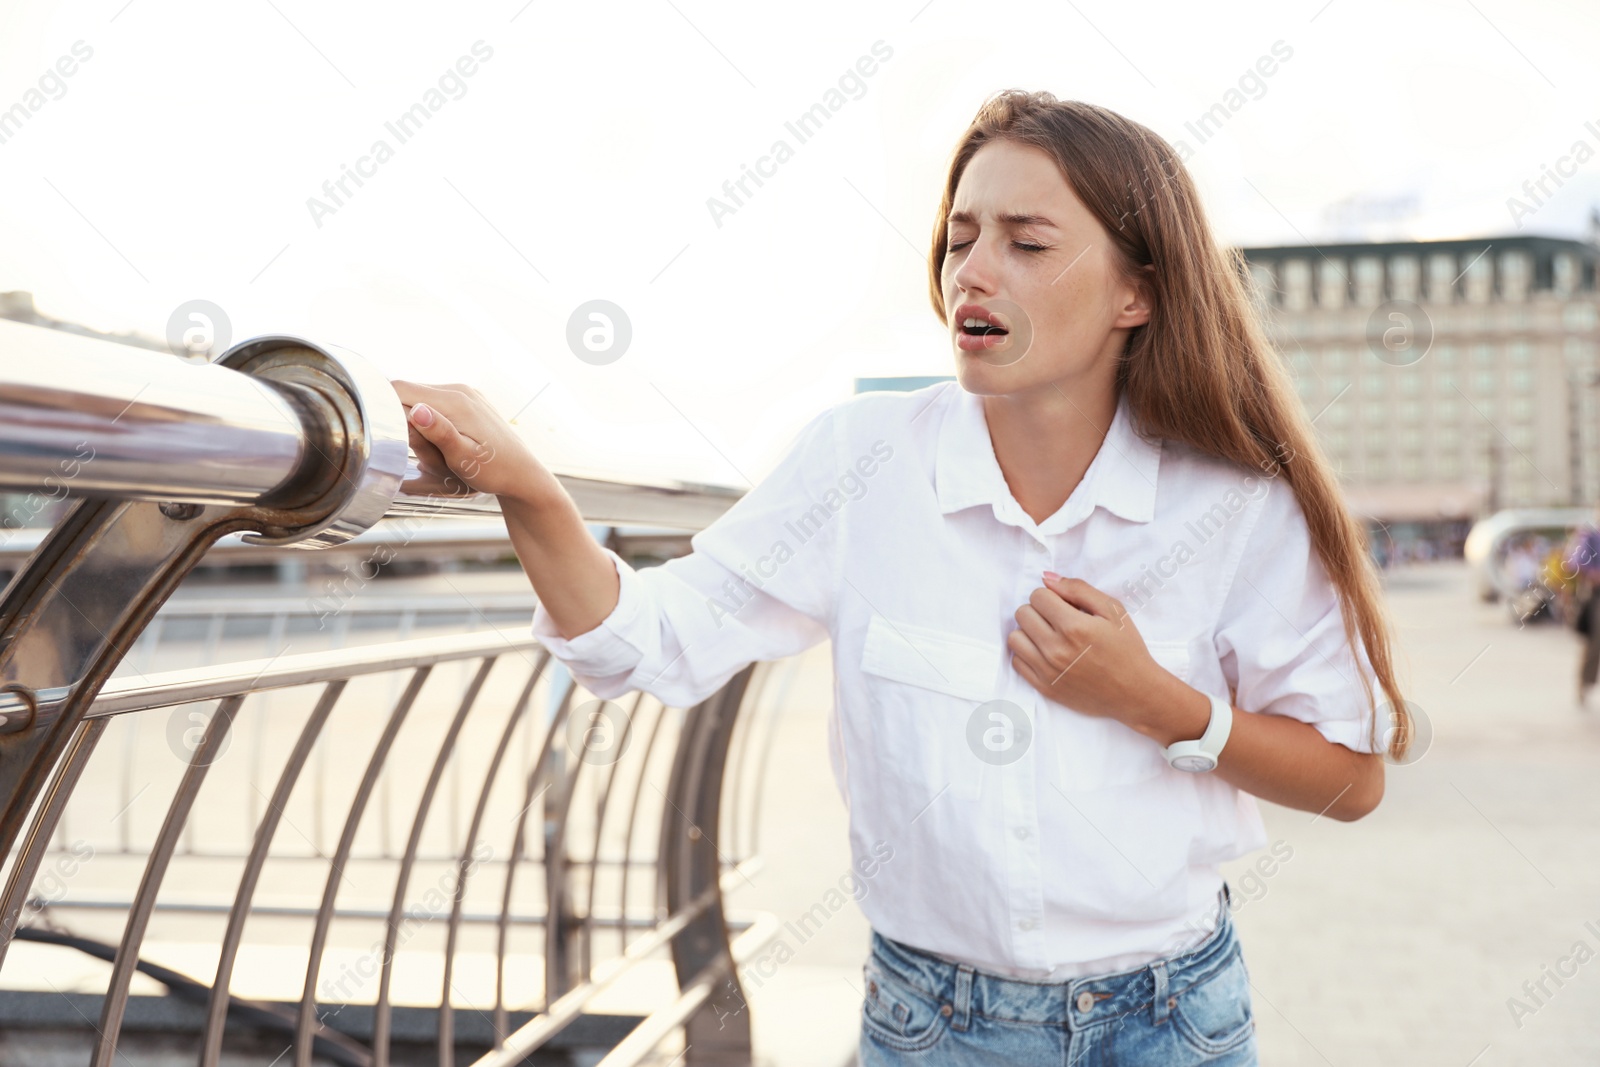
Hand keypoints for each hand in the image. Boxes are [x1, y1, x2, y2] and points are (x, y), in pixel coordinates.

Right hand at [390, 380, 546, 499]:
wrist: (523, 475)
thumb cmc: (495, 472)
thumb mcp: (463, 459)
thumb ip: (439, 433)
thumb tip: (416, 410)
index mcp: (455, 401)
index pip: (401, 389)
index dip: (383, 405)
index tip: (380, 429)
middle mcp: (460, 390)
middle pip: (409, 391)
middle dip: (400, 417)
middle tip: (416, 449)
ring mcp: (466, 393)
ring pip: (421, 397)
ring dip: (415, 419)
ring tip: (433, 448)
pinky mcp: (468, 400)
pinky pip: (436, 402)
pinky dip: (429, 418)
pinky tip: (440, 441)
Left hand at [1007, 571, 1195, 737]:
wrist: (1134, 692)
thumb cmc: (1127, 648)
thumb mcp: (1113, 611)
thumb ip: (1078, 589)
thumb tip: (1046, 578)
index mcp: (1074, 627)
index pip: (1037, 596)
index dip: (1051, 596)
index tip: (1065, 606)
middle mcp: (1056, 649)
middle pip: (1023, 614)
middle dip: (1039, 611)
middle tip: (1058, 620)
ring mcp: (1047, 670)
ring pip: (1015, 637)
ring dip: (1029, 632)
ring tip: (1050, 636)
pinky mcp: (1044, 687)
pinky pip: (1017, 661)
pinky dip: (1028, 654)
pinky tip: (1046, 653)